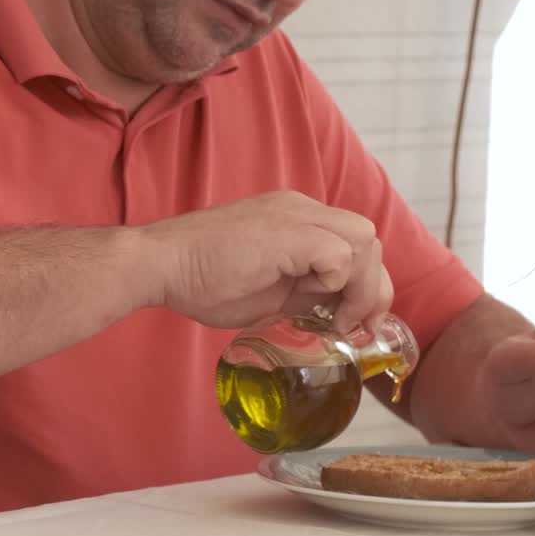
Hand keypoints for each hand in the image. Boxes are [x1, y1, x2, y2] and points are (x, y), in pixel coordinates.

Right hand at [139, 190, 392, 331]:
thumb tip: (337, 309)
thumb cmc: (202, 281)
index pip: (354, 242)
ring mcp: (296, 215)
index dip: (365, 283)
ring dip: (359, 286)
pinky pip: (340, 253)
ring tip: (337, 320)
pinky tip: (312, 304)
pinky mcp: (289, 232)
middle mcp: (302, 209)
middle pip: (367, 237)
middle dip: (372, 287)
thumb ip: (305, 292)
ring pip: (363, 239)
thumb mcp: (270, 292)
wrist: (162, 265)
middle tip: (357, 326)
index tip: (353, 321)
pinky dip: (336, 282)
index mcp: (297, 219)